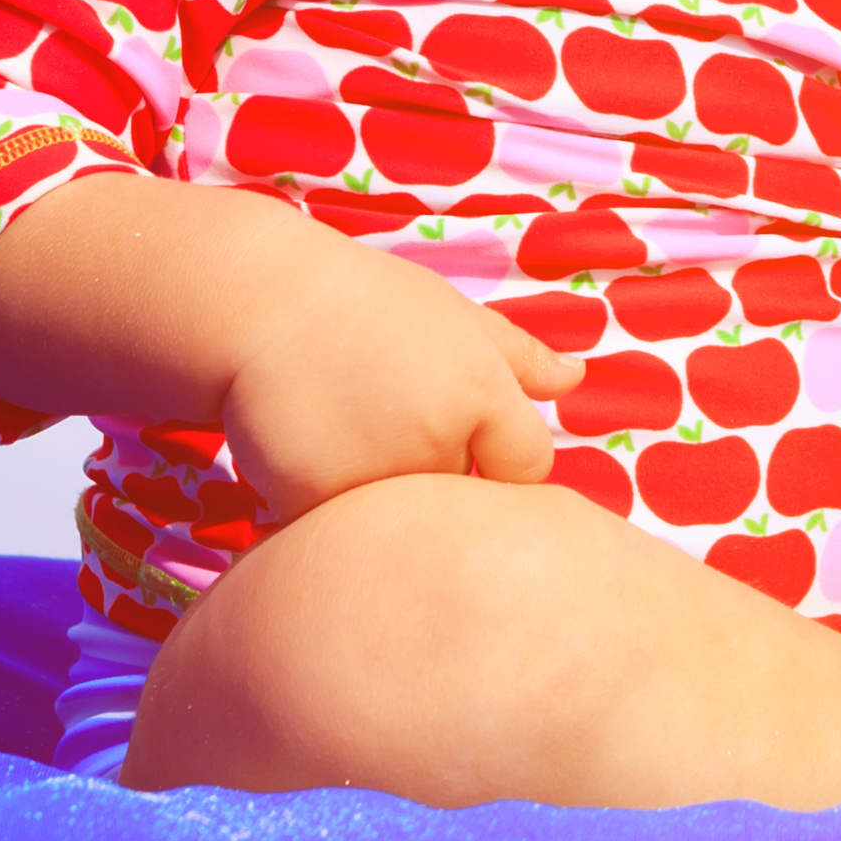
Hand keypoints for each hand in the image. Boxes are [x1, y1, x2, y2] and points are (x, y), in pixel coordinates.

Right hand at [216, 236, 583, 525]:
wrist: (262, 306)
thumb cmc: (368, 306)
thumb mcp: (455, 314)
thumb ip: (520, 355)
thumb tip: (578, 378)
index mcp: (480, 393)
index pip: (528, 468)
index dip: (506, 462)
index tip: (473, 445)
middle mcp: (436, 439)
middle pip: (465, 500)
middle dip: (447, 482)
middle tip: (401, 435)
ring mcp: (373, 474)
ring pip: (404, 526)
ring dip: (391, 507)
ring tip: (358, 444)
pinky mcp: (312, 502)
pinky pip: (338, 534)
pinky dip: (330, 513)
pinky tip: (315, 461)